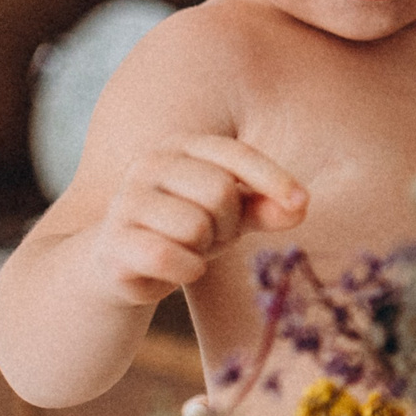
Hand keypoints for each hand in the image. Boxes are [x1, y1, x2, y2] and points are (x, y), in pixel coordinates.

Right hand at [91, 135, 307, 304]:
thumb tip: (299, 206)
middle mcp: (150, 163)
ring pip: (195, 226)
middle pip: (219, 192)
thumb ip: (266, 207)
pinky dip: (186, 269)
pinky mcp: (113, 241)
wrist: (124, 264)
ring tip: (189, 247)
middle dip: (228, 223)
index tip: (302, 203)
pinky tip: (177, 268)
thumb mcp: (234, 215)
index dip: (273, 178)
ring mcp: (126, 200)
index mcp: (182, 146)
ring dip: (204, 248)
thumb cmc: (189, 229)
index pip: (236, 154)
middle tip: (213, 235)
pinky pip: (169, 256)